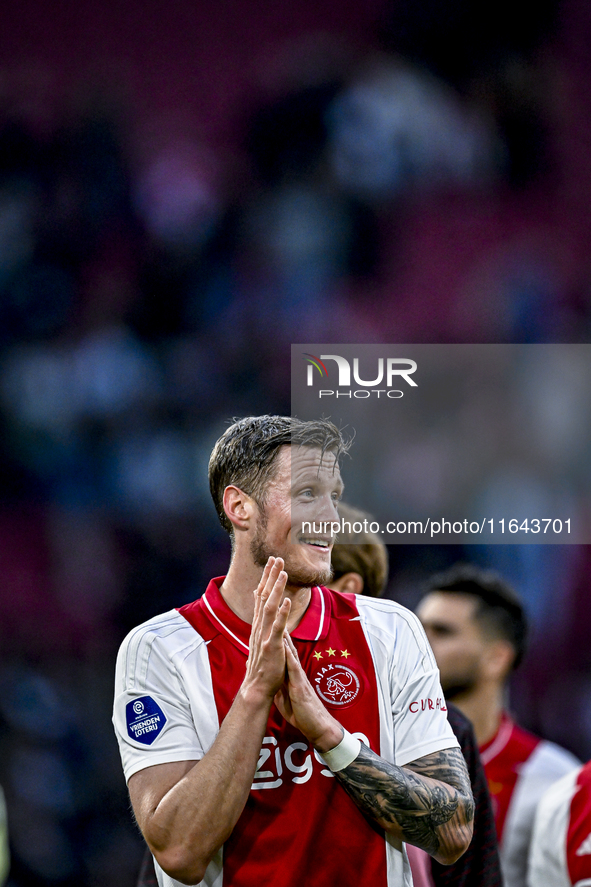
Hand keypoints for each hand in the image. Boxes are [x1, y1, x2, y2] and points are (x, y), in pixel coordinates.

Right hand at [242, 557, 290, 701]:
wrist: (257, 688)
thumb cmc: (263, 665)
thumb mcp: (262, 638)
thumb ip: (263, 622)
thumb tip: (264, 606)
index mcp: (259, 624)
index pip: (262, 595)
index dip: (267, 578)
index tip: (272, 562)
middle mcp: (259, 627)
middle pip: (264, 596)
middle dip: (271, 576)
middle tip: (277, 558)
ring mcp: (264, 636)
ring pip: (270, 608)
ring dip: (276, 589)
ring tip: (283, 573)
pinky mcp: (271, 647)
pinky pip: (277, 628)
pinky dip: (282, 613)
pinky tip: (288, 601)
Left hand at [274, 633, 342, 752]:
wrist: (317, 727)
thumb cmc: (302, 713)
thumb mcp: (286, 697)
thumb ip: (280, 685)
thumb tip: (271, 678)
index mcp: (292, 674)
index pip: (284, 652)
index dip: (278, 638)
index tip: (270, 623)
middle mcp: (296, 672)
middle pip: (288, 648)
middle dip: (282, 632)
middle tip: (276, 615)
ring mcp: (299, 678)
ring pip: (292, 655)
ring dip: (286, 640)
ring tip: (281, 624)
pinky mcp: (301, 688)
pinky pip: (295, 671)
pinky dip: (290, 659)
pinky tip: (286, 649)